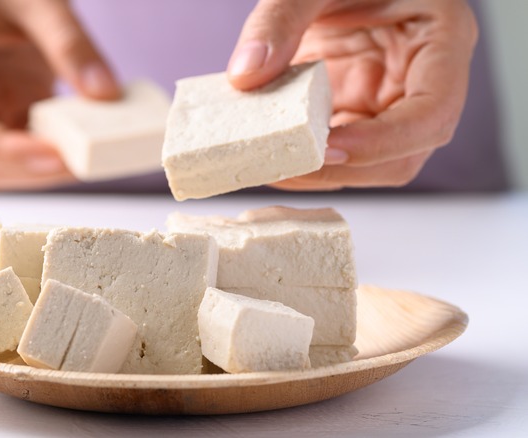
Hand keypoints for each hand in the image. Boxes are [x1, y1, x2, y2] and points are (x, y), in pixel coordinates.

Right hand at [0, 0, 119, 189]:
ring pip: (11, 162)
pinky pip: (36, 142)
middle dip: (33, 170)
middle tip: (84, 162)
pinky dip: (64, 148)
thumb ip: (70, 43)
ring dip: (50, 167)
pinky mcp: (16, 107)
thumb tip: (107, 95)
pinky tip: (95, 139)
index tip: (53, 156)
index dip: (5, 154)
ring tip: (94, 155)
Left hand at [227, 0, 476, 189]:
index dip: (385, 142)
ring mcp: (388, 103)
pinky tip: (265, 152)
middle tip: (282, 166)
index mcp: (440, 42)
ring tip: (264, 164)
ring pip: (367, 165)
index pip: (433, 114)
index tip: (330, 148)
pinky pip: (335, 151)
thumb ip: (279, 19)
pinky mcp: (355, 112)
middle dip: (343, 169)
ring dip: (318, 173)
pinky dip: (302, 158)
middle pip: (402, 156)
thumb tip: (245, 76)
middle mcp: (421, 84)